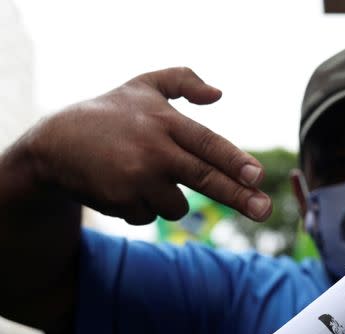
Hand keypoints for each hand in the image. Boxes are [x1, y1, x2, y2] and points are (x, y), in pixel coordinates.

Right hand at [24, 67, 270, 224]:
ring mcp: (137, 179)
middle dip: (240, 197)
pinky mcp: (121, 202)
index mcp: (164, 122)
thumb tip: (218, 94)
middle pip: (205, 179)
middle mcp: (153, 150)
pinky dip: (142, 208)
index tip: (257, 176)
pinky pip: (150, 217)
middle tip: (265, 211)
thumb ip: (182, 80)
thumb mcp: (142, 85)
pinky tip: (120, 186)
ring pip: (177, 206)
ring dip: (168, 199)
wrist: (55, 144)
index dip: (235, 161)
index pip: (208, 144)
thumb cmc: (109, 114)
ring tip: (140, 175)